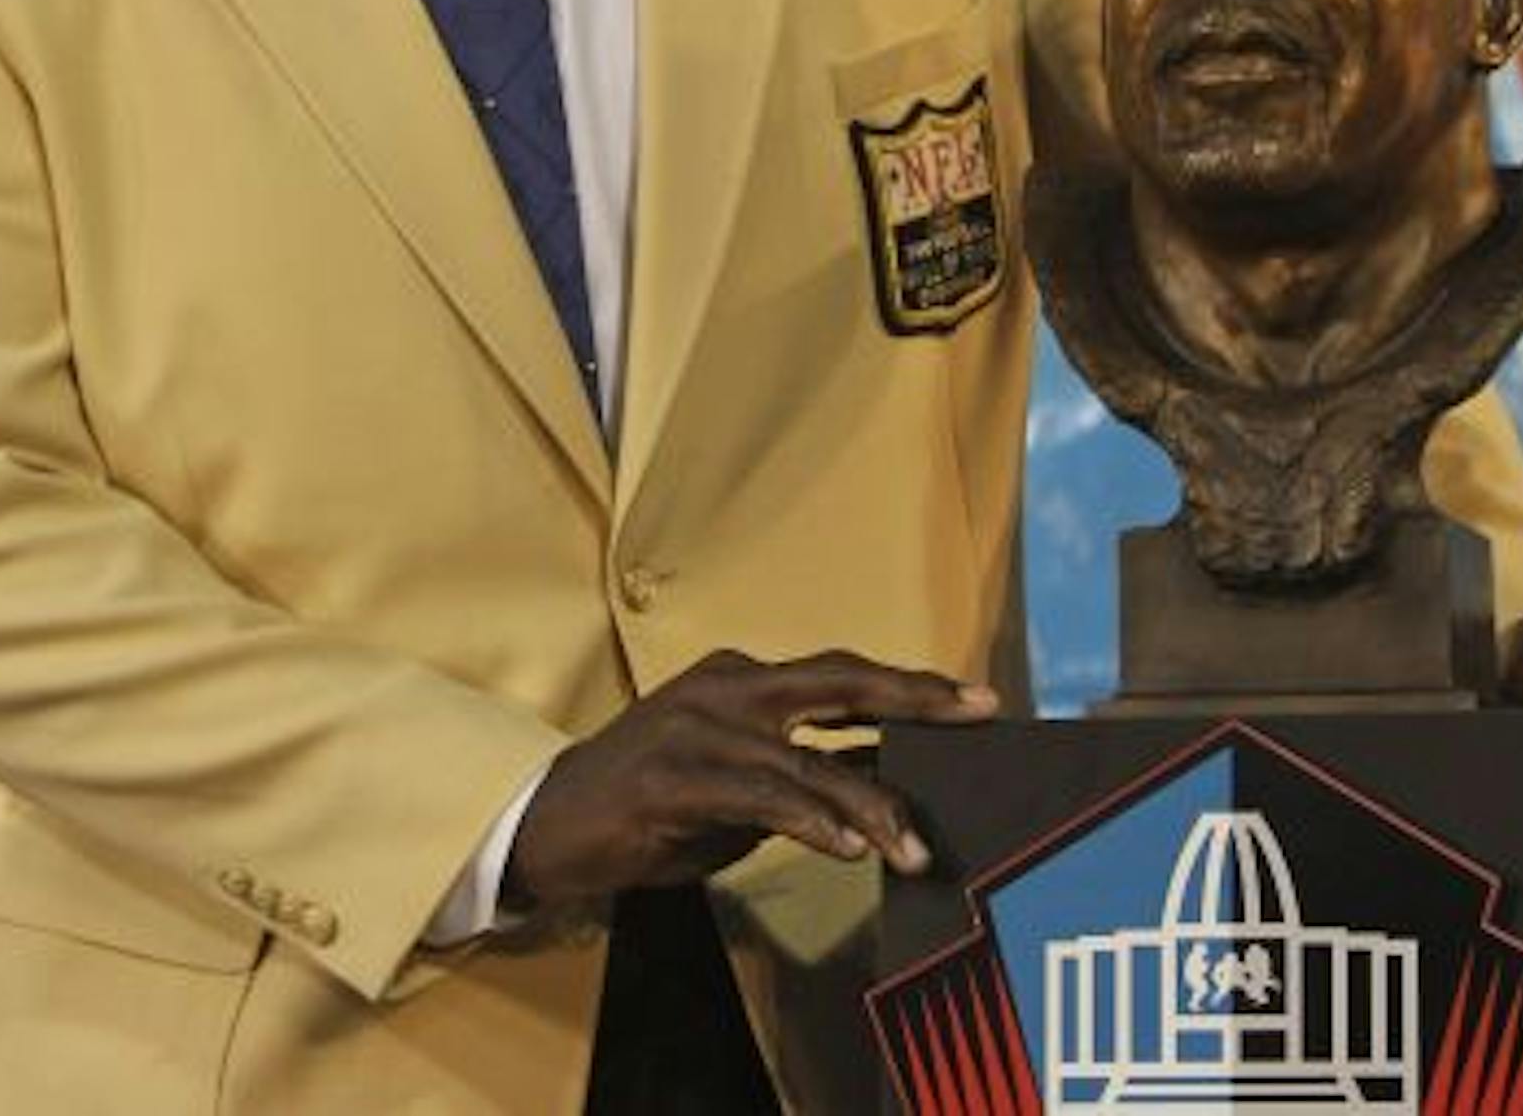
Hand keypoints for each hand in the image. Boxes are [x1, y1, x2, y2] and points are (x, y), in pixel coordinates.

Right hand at [503, 648, 996, 908]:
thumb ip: (796, 779)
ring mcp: (698, 728)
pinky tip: (846, 846)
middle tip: (975, 714)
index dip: (909, 684)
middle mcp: (725, 688)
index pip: (840, 675)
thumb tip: (878, 789)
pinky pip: (759, 796)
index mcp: (741, 682)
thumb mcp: (733, 787)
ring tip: (912, 846)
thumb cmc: (645, 809)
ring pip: (805, 757)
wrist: (546, 825)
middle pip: (836, 681)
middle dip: (913, 698)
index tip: (974, 698)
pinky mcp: (673, 777)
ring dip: (867, 804)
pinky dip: (810, 819)